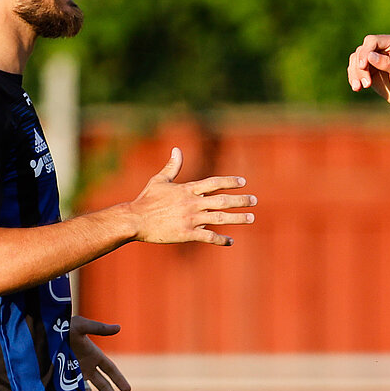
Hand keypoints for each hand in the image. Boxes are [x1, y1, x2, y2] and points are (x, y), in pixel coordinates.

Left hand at [67, 315, 130, 390]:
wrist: (42, 333)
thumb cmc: (62, 326)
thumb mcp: (80, 326)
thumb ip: (99, 328)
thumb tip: (118, 328)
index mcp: (94, 355)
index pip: (111, 370)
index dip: (119, 380)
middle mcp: (87, 368)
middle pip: (104, 386)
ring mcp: (75, 375)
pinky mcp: (62, 379)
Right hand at [131, 148, 255, 245]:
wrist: (135, 220)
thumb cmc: (146, 200)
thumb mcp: (159, 181)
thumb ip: (172, 166)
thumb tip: (177, 150)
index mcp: (187, 189)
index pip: (214, 183)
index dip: (229, 182)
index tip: (243, 182)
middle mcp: (192, 203)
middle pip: (222, 200)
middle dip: (240, 200)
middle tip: (254, 201)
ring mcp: (191, 219)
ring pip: (220, 218)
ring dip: (237, 218)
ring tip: (251, 218)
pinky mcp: (187, 234)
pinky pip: (209, 236)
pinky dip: (221, 239)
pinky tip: (230, 241)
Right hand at [346, 34, 389, 107]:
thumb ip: (387, 64)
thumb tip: (370, 56)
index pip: (372, 41)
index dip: (365, 52)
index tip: (363, 66)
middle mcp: (382, 47)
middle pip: (362, 50)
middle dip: (360, 67)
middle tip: (367, 84)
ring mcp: (374, 57)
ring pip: (355, 59)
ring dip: (355, 74)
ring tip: (359, 88)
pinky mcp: (369, 68)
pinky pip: (354, 68)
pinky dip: (353, 77)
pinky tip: (357, 88)